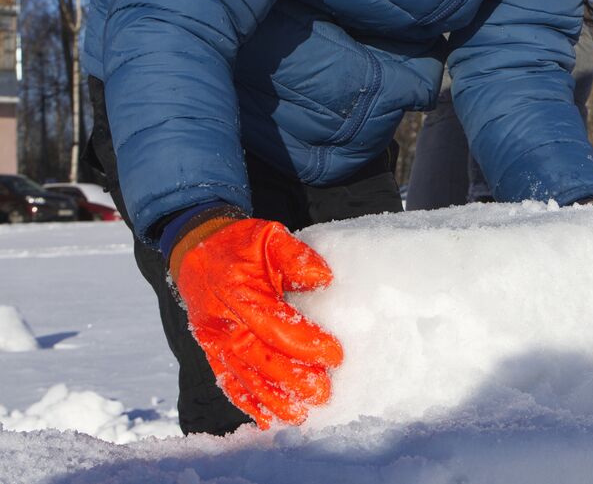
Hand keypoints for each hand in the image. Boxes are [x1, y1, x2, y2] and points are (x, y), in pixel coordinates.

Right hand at [172, 218, 343, 427]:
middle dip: (292, 379)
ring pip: (242, 375)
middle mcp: (222, 320)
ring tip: (300, 415)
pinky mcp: (209, 349)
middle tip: (323, 393)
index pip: (274, 324)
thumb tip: (323, 278)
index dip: (305, 342)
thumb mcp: (269, 235)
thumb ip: (295, 255)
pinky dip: (246, 402)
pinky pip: (227, 379)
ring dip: (271, 399)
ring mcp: (213, 339)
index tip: (335, 354)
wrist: (196, 248)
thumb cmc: (240, 243)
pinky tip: (267, 419)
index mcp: (238, 290)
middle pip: (258, 357)